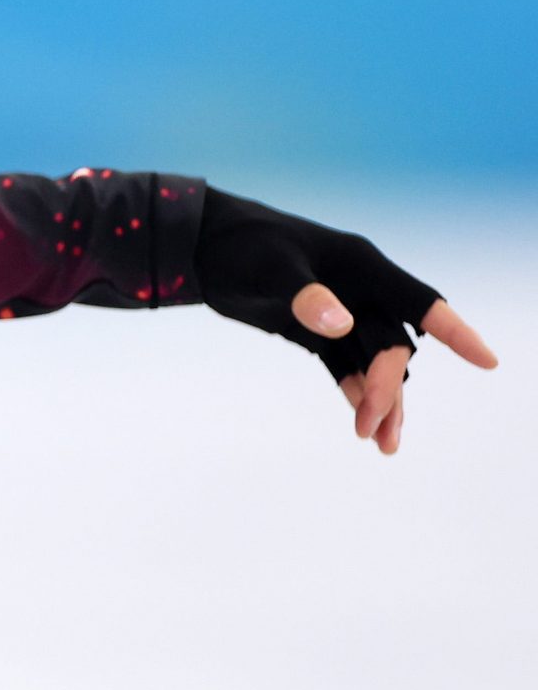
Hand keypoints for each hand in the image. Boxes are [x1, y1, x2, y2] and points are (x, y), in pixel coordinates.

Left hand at [195, 186, 499, 455]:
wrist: (203, 245)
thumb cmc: (241, 244)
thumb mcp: (270, 267)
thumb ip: (305, 296)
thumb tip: (343, 325)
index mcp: (362, 267)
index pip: (420, 302)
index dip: (456, 332)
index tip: (488, 363)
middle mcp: (359, 291)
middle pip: (393, 345)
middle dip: (389, 386)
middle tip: (369, 428)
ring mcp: (338, 313)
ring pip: (373, 361)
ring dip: (379, 399)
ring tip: (381, 445)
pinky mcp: (312, 332)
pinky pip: (343, 364)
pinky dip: (352, 390)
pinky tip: (360, 420)